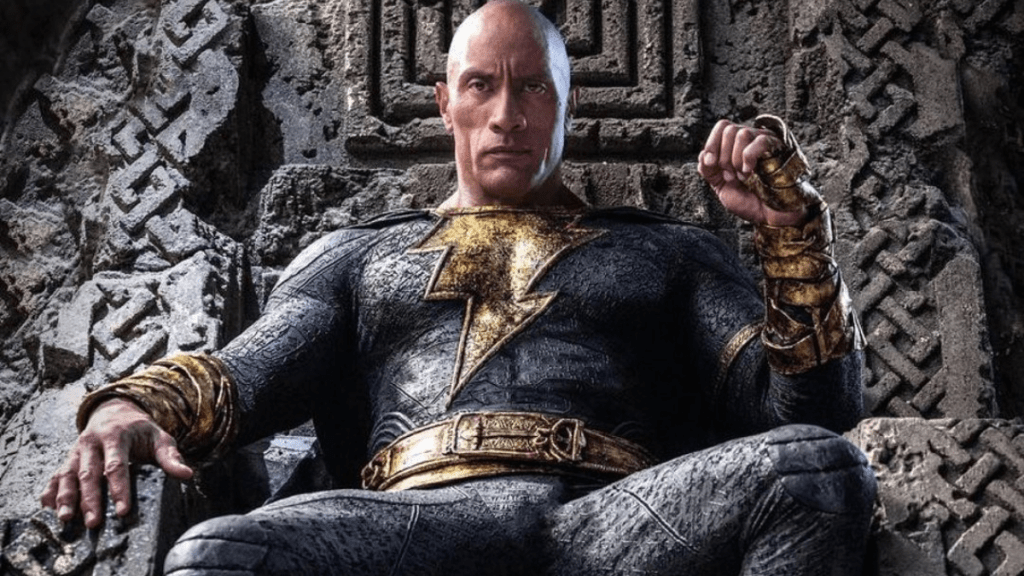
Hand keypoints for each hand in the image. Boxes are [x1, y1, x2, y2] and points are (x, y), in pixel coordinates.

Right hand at [40, 398, 192, 527]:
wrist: (115, 410)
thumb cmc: (141, 430)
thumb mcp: (159, 437)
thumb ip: (171, 457)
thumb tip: (187, 475)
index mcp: (116, 436)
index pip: (117, 465)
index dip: (119, 488)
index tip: (123, 510)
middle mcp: (92, 442)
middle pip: (89, 473)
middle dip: (90, 499)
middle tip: (94, 523)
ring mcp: (77, 450)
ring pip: (69, 475)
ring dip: (66, 497)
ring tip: (66, 518)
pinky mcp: (68, 458)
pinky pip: (56, 474)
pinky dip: (51, 490)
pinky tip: (48, 507)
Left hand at [698, 119, 807, 226]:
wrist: (770, 218)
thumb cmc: (750, 202)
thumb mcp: (721, 187)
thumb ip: (708, 170)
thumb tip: (704, 154)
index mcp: (738, 146)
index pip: (722, 126)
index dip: (712, 143)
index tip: (711, 164)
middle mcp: (753, 140)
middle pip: (729, 129)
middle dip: (723, 157)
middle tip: (732, 176)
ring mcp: (767, 143)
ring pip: (742, 133)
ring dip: (736, 160)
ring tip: (744, 176)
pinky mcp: (780, 149)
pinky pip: (760, 141)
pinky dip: (748, 158)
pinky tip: (750, 172)